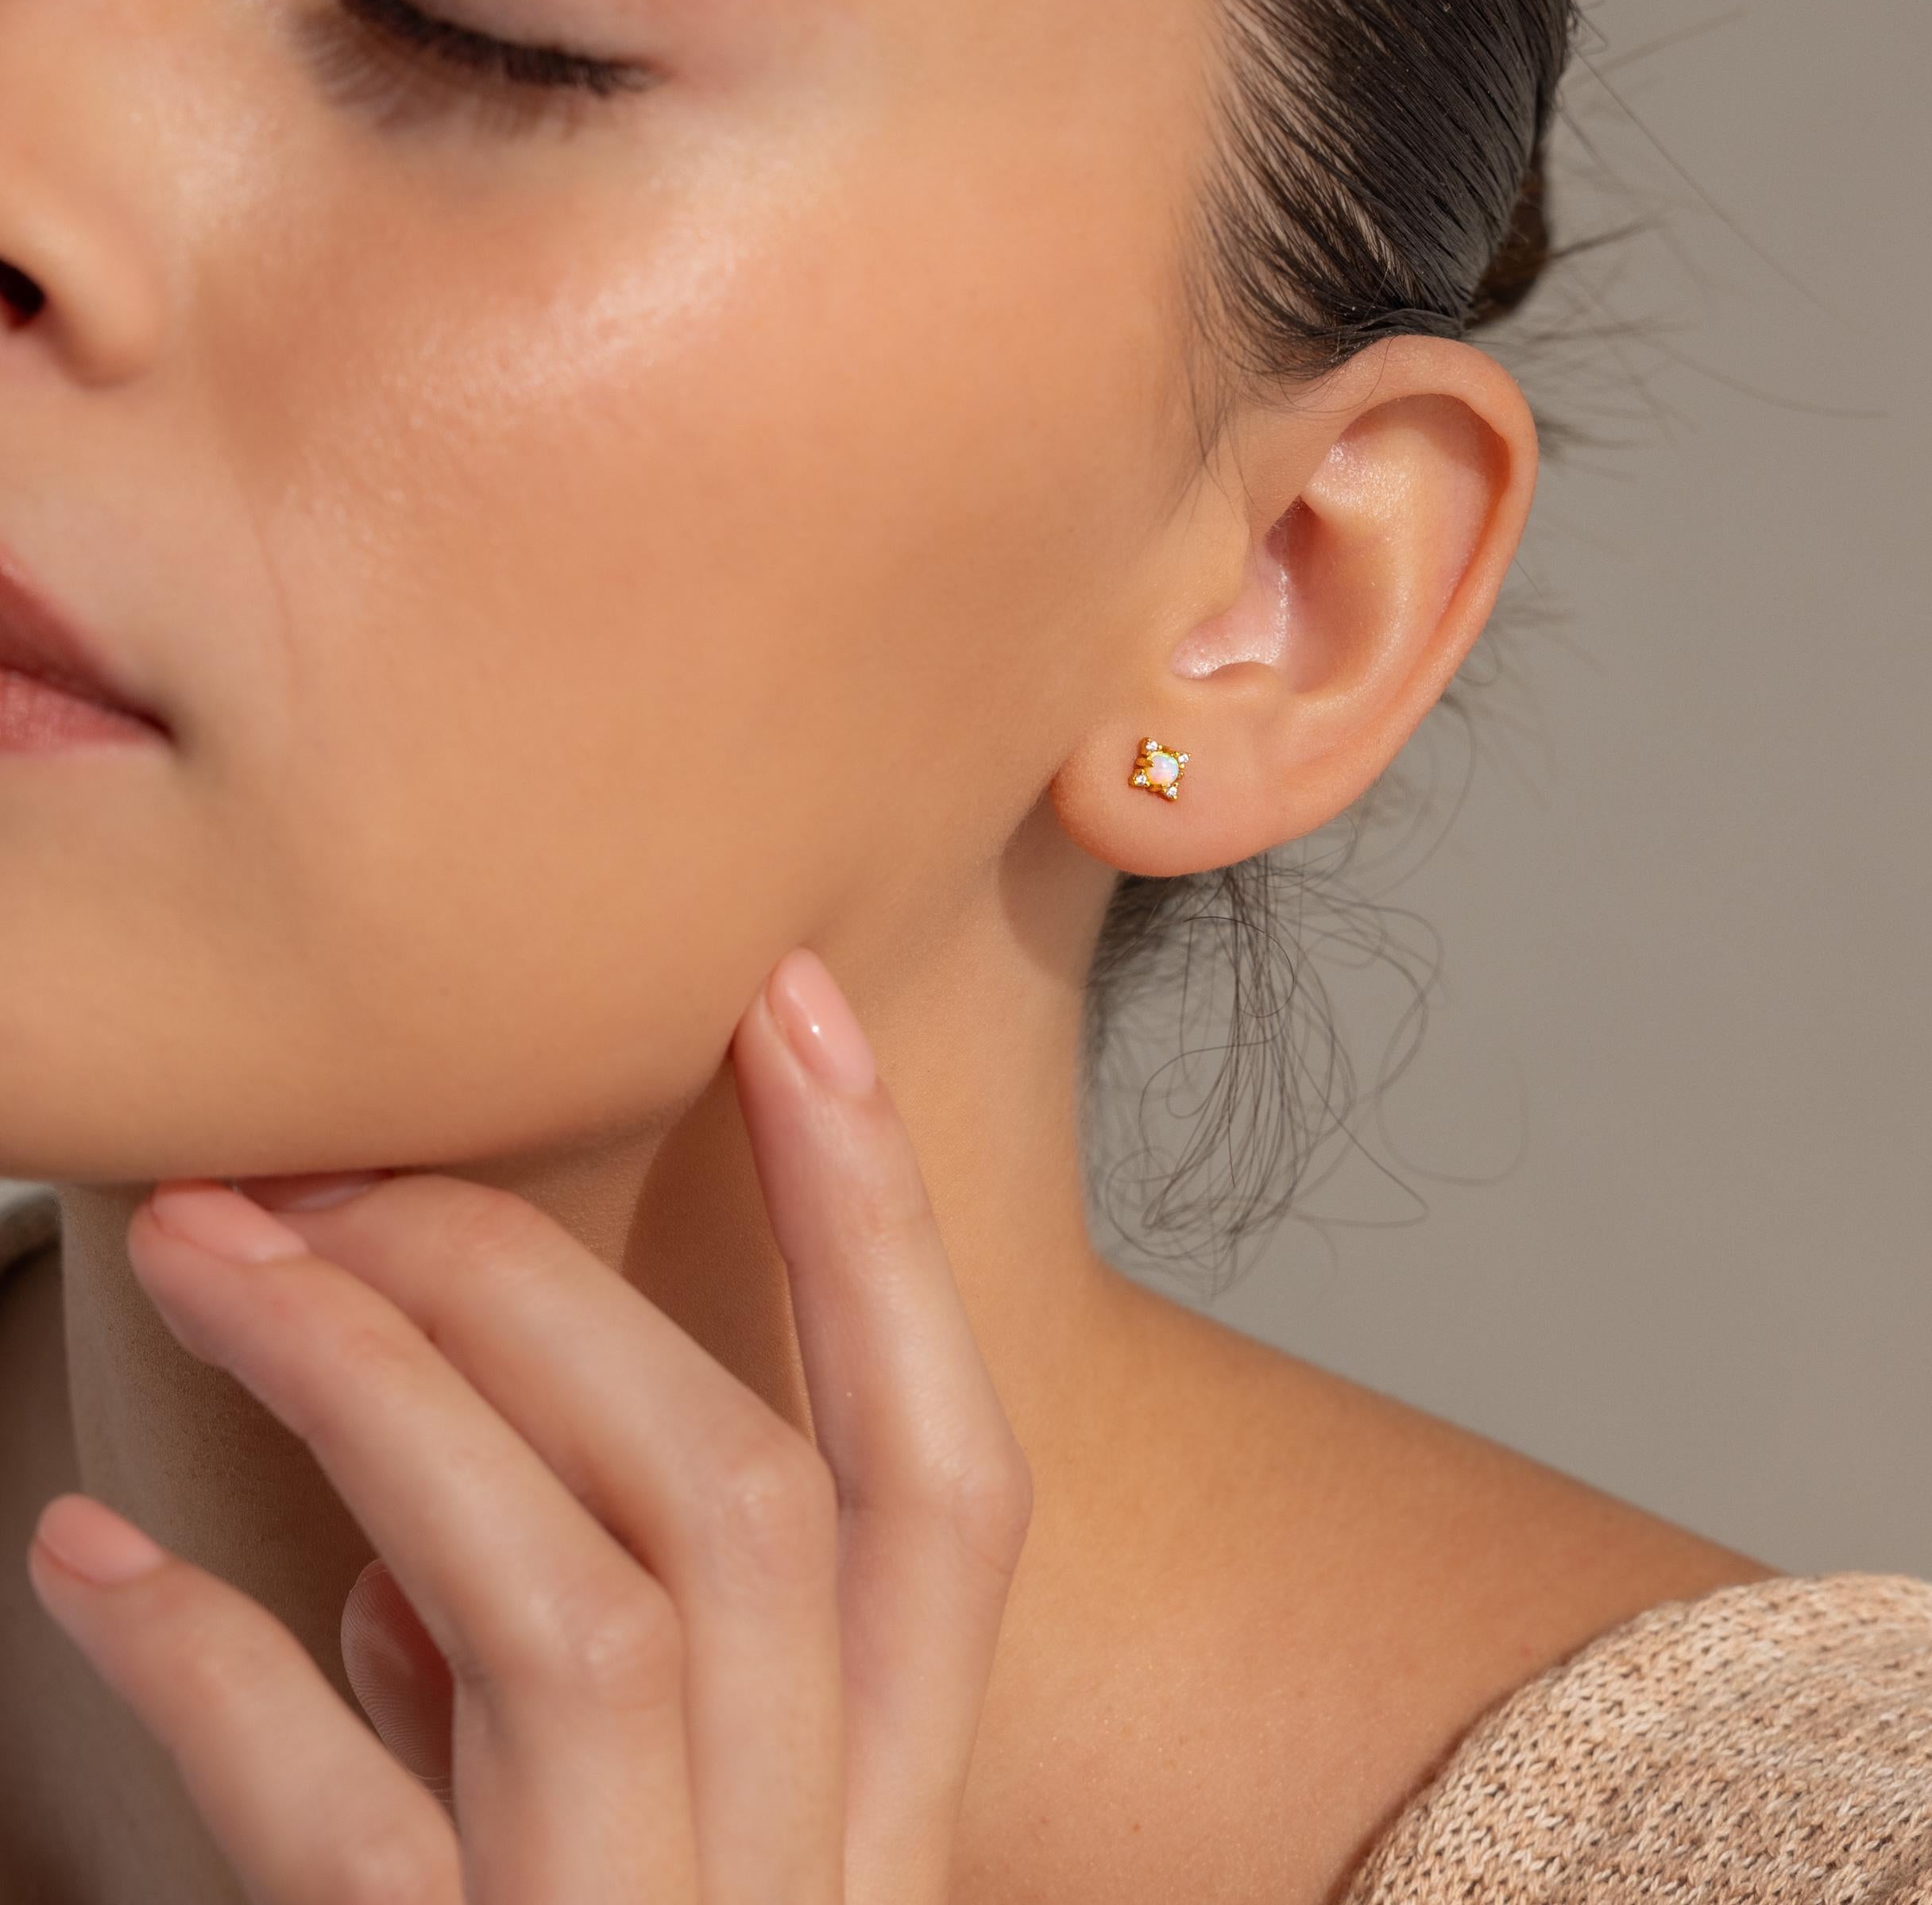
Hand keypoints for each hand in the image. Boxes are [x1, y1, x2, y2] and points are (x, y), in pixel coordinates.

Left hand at [23, 948, 1032, 1902]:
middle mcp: (821, 1869)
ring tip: (211, 1254)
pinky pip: (349, 1835)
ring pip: (573, 1609)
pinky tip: (86, 1560)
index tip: (793, 1007)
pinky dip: (210, 1671)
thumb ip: (578, 1691)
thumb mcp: (651, 1864)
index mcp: (891, 1803)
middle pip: (742, 1497)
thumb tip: (420, 1526)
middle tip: (340, 1159)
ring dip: (380, 1394)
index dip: (888, 1230)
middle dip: (538, 1286)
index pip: (950, 1467)